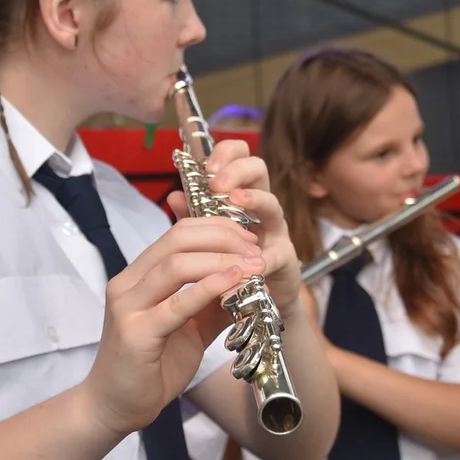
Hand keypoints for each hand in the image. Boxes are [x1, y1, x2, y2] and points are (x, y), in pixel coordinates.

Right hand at [83, 216, 266, 435]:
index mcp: (138, 276)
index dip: (216, 227)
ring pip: (176, 264)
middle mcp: (127, 284)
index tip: (248, 238)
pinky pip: (177, 304)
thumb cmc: (151, 367)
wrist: (115, 407)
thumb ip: (212, 302)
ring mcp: (128, 306)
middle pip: (177, 239)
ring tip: (254, 265)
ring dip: (222, 259)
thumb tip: (249, 280)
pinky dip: (210, 287)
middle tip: (255, 248)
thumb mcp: (190, 327)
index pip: (177, 232)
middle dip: (222, 236)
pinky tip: (235, 282)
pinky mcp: (136, 333)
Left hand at [166, 139, 301, 316]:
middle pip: (259, 169)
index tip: (207, 165)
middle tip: (216, 182)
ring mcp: (276, 232)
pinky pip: (278, 254)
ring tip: (235, 200)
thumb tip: (173, 196)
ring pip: (272, 204)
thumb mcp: (208, 241)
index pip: (238, 157)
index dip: (226, 153)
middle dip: (237, 170)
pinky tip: (254, 262)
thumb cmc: (231, 266)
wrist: (257, 306)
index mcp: (240, 196)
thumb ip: (194, 219)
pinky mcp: (286, 260)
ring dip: (254, 199)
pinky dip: (265, 258)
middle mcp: (260, 208)